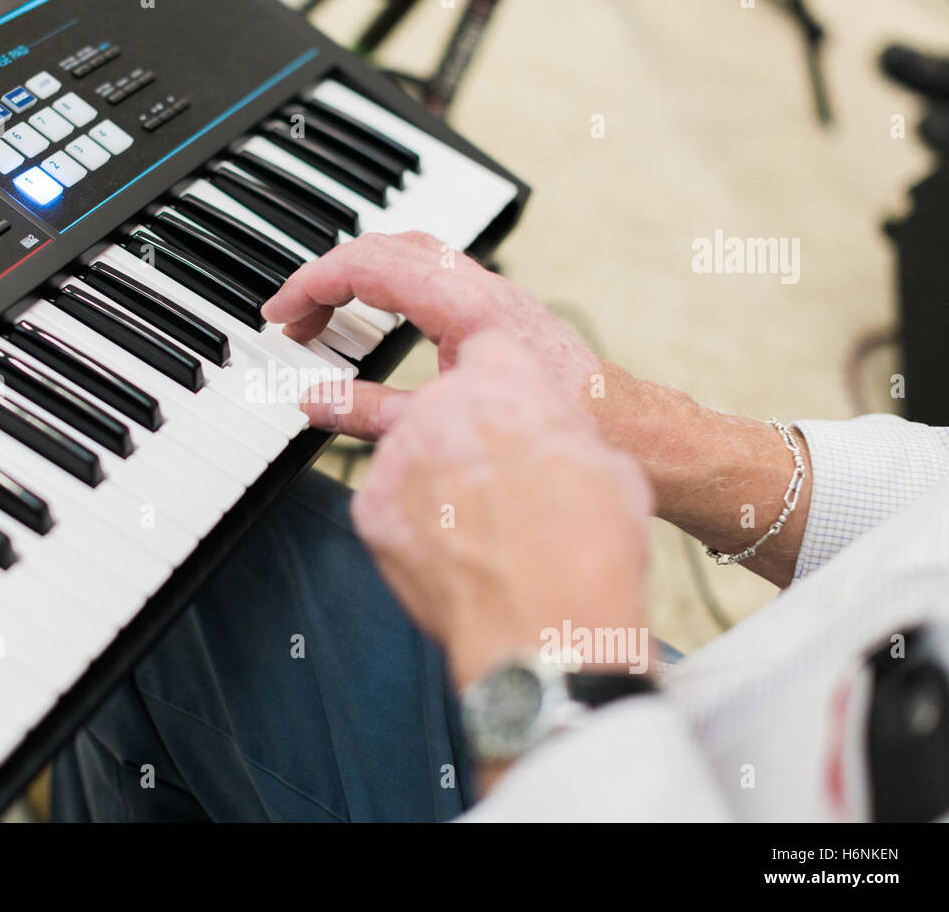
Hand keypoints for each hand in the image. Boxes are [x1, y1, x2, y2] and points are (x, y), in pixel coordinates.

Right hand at [261, 231, 601, 438]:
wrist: (628, 430)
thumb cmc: (555, 427)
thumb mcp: (442, 427)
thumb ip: (370, 412)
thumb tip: (314, 401)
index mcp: (466, 306)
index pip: (369, 266)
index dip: (313, 284)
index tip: (280, 311)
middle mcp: (480, 286)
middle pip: (384, 248)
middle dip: (327, 277)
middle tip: (293, 319)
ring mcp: (492, 291)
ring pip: (408, 253)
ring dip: (357, 277)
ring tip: (323, 318)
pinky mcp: (498, 306)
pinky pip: (430, 272)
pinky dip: (389, 286)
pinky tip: (375, 320)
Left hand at [349, 330, 653, 689]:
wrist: (544, 624)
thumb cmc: (587, 550)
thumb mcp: (607, 464)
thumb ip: (561, 433)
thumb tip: (551, 442)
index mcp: (504, 380)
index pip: (488, 352)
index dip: (503, 390)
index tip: (508, 417)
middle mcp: (440, 404)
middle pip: (441, 405)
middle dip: (464, 438)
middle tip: (495, 486)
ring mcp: (397, 456)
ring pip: (410, 455)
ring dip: (435, 483)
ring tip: (477, 530)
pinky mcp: (369, 507)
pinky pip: (388, 502)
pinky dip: (411, 524)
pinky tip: (451, 552)